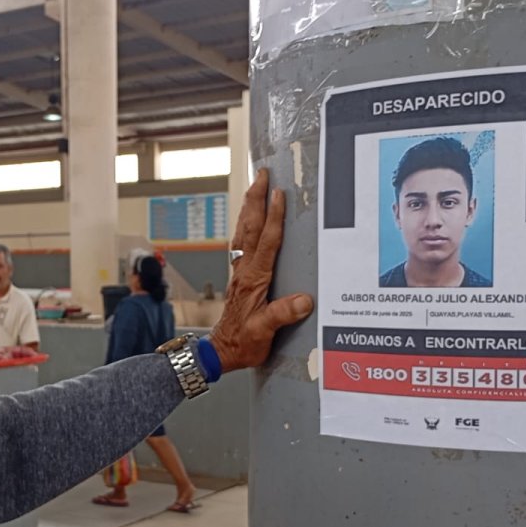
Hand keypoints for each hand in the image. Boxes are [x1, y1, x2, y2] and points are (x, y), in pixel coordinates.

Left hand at [211, 169, 313, 372]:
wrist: (222, 351)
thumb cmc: (243, 343)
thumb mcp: (263, 332)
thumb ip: (281, 315)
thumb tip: (304, 300)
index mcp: (254, 279)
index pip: (267, 242)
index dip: (274, 217)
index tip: (279, 195)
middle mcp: (245, 270)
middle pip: (251, 227)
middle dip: (257, 199)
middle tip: (263, 174)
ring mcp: (241, 271)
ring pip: (245, 231)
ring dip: (250, 207)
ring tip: (256, 186)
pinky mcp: (240, 276)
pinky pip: (242, 242)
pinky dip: (247, 224)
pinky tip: (249, 218)